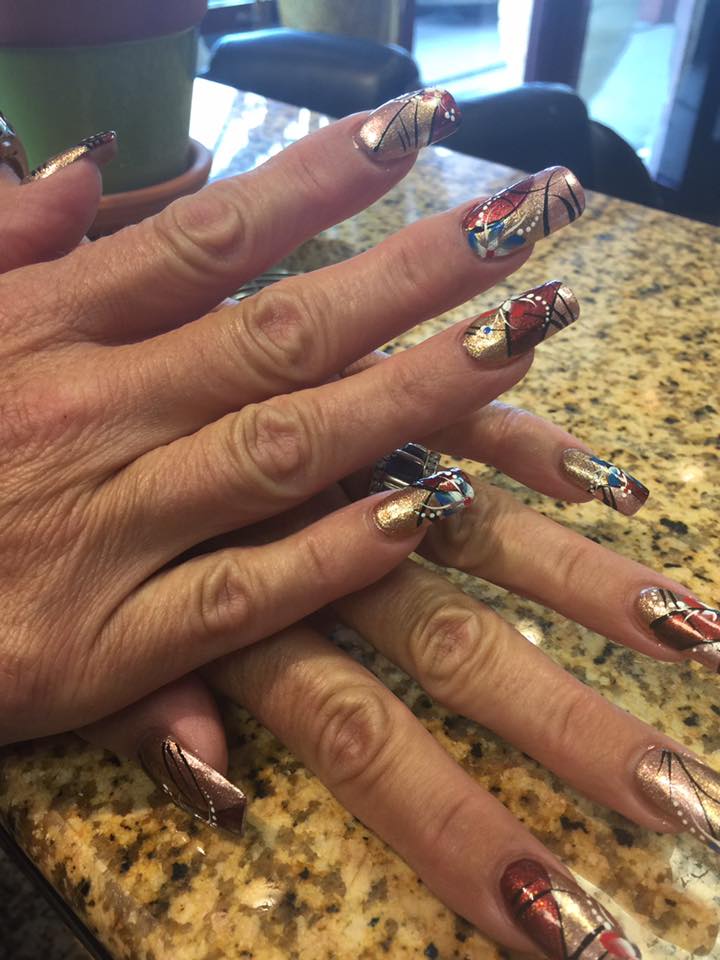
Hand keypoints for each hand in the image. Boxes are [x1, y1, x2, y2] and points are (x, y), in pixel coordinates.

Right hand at [0, 92, 590, 743]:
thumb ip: (10, 250)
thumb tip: (88, 174)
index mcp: (43, 333)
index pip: (204, 239)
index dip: (317, 181)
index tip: (414, 128)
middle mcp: (87, 415)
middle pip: (276, 332)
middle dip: (411, 274)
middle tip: (524, 224)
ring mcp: (102, 530)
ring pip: (281, 450)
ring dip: (408, 396)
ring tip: (514, 341)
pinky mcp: (104, 647)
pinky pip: (244, 593)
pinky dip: (334, 554)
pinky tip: (422, 511)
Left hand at [85, 430, 717, 958]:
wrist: (5, 404)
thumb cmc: (31, 544)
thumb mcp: (64, 640)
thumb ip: (146, 708)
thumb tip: (218, 788)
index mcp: (228, 621)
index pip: (361, 745)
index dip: (453, 827)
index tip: (552, 906)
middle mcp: (298, 555)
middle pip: (449, 651)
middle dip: (563, 725)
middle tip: (683, 799)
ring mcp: (328, 462)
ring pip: (473, 527)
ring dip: (581, 582)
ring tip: (695, 634)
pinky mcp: (337, 379)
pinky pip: (439, 419)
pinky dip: (525, 447)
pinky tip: (602, 484)